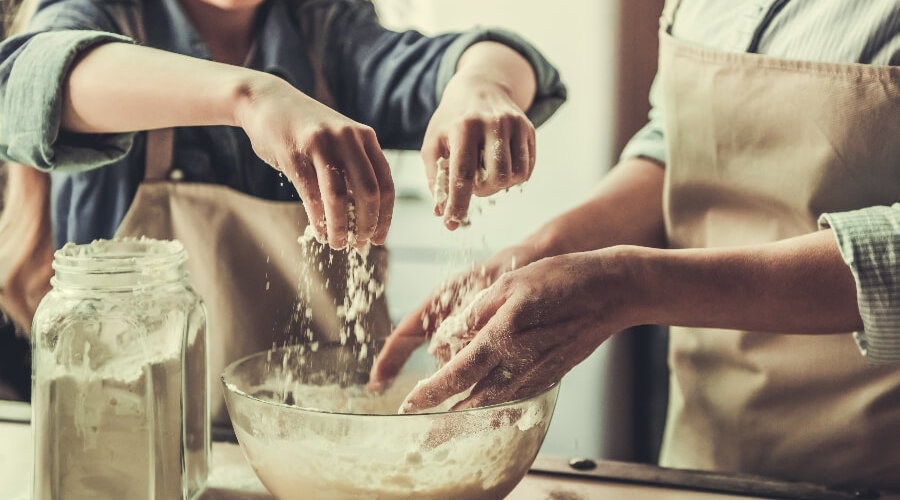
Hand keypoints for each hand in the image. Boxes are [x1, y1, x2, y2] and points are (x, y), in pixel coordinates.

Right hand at [235, 76, 393, 248]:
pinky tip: (319, 232)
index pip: (386, 184)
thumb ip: (355, 168)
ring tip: (337, 244)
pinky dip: (318, 219)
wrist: (267, 102)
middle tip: (359, 246)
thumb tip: (368, 216)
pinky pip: (311, 195)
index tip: (378, 239)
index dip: (385, 216)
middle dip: (366, 225)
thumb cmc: (307, 130)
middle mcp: (348, 138)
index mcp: (366, 138)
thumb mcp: (340, 140)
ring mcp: (322, 144)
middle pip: (368, 192)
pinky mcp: (295, 154)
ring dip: (340, 228)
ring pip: (339, 197)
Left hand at [398, 248, 638, 412]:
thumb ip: (477, 311)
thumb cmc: (561, 278)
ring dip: (470, 420)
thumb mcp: (510, 282)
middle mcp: (518, 363)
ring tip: (447, 431)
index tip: (410, 404)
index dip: (431, 393)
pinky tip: (487, 411)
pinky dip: (497, 410)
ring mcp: (537, 373)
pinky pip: (517, 399)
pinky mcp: (551, 374)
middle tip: (423, 440)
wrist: (610, 291)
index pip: (457, 374)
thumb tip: (452, 335)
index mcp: (502, 338)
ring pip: (495, 405)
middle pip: (474, 403)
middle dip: (446, 424)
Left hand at [422, 74, 534, 229]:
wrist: (481, 86)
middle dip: (482, 191)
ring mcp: (515, 125)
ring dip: (498, 185)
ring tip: (485, 173)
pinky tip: (500, 167)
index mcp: (464, 126)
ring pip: (515, 176)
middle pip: (495, 178)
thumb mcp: (434, 142)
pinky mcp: (529, 129)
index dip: (457, 203)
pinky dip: (513, 177)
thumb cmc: (451, 120)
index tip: (451, 224)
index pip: (462, 174)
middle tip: (472, 184)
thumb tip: (441, 211)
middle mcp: (493, 123)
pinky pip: (527, 169)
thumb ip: (434, 177)